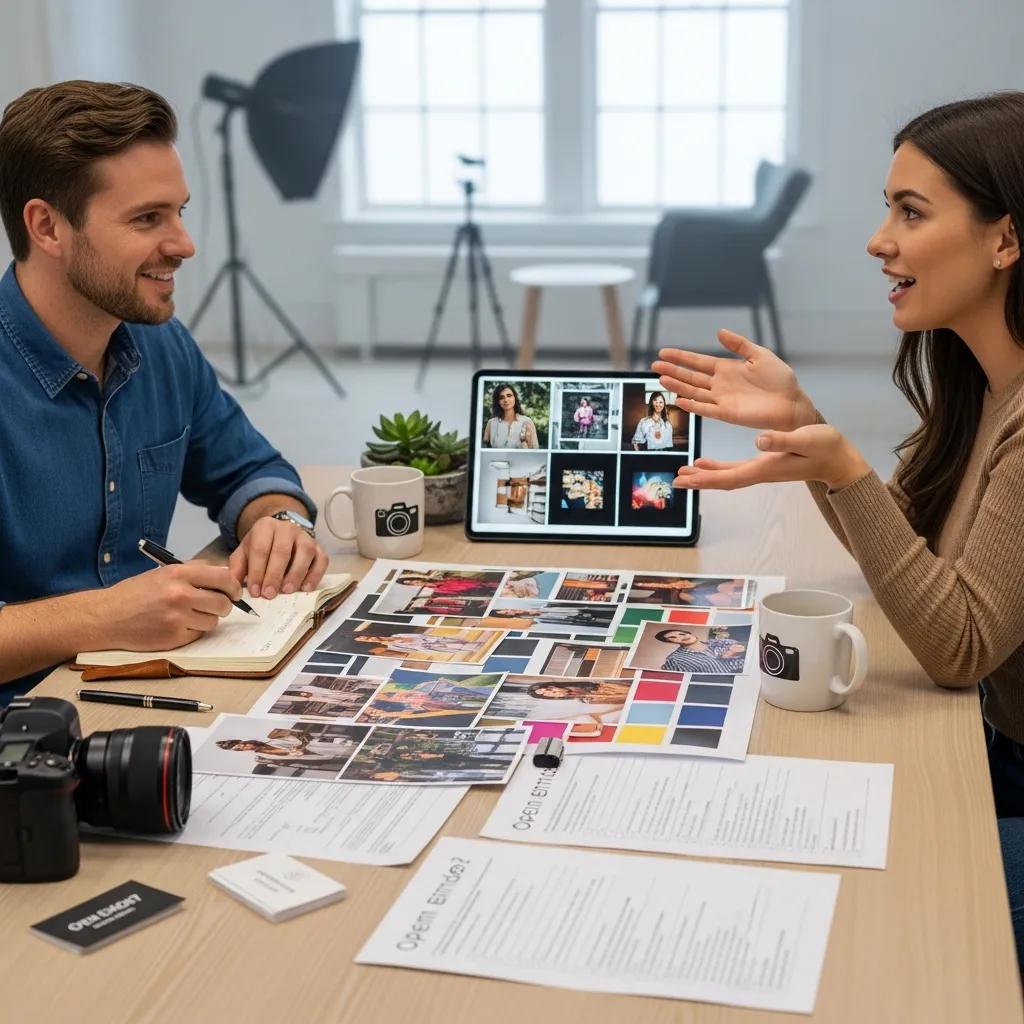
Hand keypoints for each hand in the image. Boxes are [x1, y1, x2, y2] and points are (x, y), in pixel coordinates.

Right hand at [94, 562, 241, 651]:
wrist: (106, 617)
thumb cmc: (135, 593)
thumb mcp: (163, 572)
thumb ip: (194, 571)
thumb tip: (225, 573)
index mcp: (178, 574)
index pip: (223, 577)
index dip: (234, 586)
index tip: (235, 591)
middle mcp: (180, 595)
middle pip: (223, 603)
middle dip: (224, 605)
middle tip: (216, 605)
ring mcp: (177, 618)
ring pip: (213, 621)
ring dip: (207, 619)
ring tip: (190, 614)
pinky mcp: (174, 637)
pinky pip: (198, 634)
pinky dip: (193, 631)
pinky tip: (178, 625)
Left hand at [228, 515, 328, 598]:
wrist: (279, 533)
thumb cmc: (260, 547)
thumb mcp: (244, 553)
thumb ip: (237, 569)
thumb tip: (233, 588)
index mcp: (265, 527)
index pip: (260, 549)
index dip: (257, 571)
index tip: (255, 591)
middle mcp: (287, 528)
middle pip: (282, 550)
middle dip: (275, 575)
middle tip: (269, 594)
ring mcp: (305, 537)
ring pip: (305, 552)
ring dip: (296, 573)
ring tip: (287, 590)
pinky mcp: (319, 547)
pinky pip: (322, 559)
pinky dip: (316, 574)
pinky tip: (306, 588)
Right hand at [652, 329, 816, 430]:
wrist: (792, 402)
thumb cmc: (780, 380)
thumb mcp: (759, 355)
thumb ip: (739, 344)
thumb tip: (719, 332)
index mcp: (726, 369)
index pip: (697, 362)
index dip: (681, 357)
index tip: (663, 352)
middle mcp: (720, 384)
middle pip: (690, 377)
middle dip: (672, 371)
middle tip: (654, 366)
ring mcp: (721, 399)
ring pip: (693, 392)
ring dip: (677, 386)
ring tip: (661, 379)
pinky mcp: (726, 413)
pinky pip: (705, 409)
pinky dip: (692, 405)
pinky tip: (679, 400)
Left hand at [673, 424, 870, 490]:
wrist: (838, 458)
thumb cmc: (824, 447)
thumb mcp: (804, 439)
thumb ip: (781, 440)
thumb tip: (759, 440)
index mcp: (765, 467)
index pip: (729, 478)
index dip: (706, 479)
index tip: (686, 479)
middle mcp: (759, 472)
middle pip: (722, 480)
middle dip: (698, 480)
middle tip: (676, 479)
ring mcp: (761, 469)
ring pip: (725, 475)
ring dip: (703, 475)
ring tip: (684, 472)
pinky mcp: (764, 463)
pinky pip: (734, 468)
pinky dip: (717, 467)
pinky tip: (705, 462)